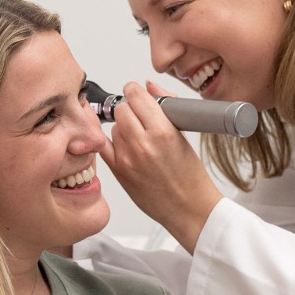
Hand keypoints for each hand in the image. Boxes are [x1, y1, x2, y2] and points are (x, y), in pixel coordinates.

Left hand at [99, 81, 223, 252]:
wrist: (188, 208)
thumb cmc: (190, 176)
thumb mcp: (184, 135)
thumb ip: (165, 106)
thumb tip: (149, 86)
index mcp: (163, 131)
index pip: (136, 96)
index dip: (135, 91)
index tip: (137, 93)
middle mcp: (143, 144)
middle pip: (121, 109)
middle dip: (129, 109)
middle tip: (140, 117)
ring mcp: (127, 159)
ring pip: (113, 127)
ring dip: (122, 127)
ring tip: (139, 138)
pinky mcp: (118, 172)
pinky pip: (103, 145)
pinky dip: (109, 141)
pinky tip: (120, 143)